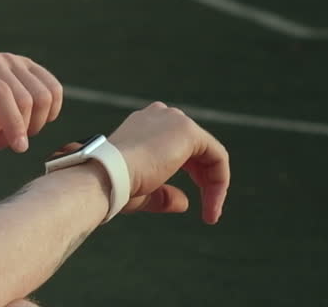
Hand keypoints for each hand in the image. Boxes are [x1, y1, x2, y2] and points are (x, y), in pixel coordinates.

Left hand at [0, 48, 62, 169]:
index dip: (13, 121)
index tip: (19, 148)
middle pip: (24, 98)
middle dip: (20, 130)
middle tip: (1, 143)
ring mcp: (12, 60)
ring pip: (43, 95)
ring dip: (34, 124)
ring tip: (11, 134)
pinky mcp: (29, 66)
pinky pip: (54, 90)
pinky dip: (49, 114)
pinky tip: (29, 123)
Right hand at [106, 102, 230, 223]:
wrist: (107, 176)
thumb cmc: (116, 185)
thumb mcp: (144, 192)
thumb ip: (164, 195)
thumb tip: (185, 203)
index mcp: (143, 125)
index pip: (176, 146)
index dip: (189, 174)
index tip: (191, 204)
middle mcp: (159, 116)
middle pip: (196, 148)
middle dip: (203, 180)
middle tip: (208, 211)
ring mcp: (174, 120)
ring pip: (208, 153)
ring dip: (213, 185)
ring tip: (210, 212)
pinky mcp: (188, 131)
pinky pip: (217, 157)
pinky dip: (219, 181)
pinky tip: (213, 203)